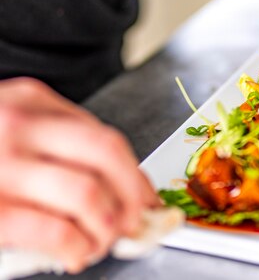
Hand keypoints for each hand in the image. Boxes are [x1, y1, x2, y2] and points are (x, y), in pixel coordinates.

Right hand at [0, 78, 158, 272]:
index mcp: (30, 102)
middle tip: (138, 220)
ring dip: (108, 225)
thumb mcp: (10, 123)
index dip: (135, 173)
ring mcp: (0, 165)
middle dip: (133, 194)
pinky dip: (77, 246)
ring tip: (106, 241)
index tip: (147, 197)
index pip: (105, 137)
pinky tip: (77, 253)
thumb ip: (56, 142)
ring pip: (86, 193)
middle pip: (106, 155)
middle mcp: (18, 126)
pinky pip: (51, 230)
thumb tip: (117, 184)